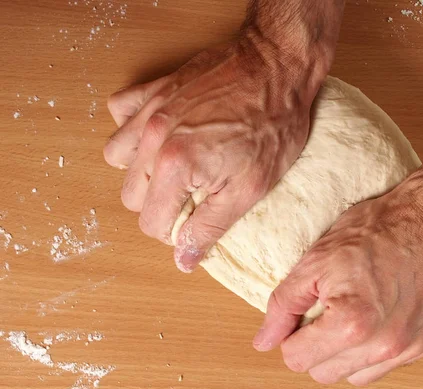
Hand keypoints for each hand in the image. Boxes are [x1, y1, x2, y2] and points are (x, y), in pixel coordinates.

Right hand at [104, 39, 319, 271]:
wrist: (277, 68)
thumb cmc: (273, 125)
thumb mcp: (250, 189)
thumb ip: (209, 227)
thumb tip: (182, 260)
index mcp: (176, 168)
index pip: (151, 223)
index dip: (175, 231)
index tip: (195, 221)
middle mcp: (153, 139)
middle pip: (131, 195)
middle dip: (159, 204)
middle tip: (192, 196)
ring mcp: (149, 111)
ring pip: (117, 157)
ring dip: (141, 170)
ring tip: (175, 168)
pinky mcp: (154, 90)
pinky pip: (120, 112)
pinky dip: (132, 128)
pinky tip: (161, 135)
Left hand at [252, 186, 422, 384]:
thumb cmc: (376, 230)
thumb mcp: (316, 259)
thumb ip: (284, 305)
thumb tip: (264, 342)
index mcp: (351, 324)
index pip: (296, 359)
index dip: (292, 336)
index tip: (304, 314)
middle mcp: (384, 345)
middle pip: (324, 374)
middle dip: (316, 348)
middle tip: (327, 311)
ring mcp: (410, 349)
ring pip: (356, 377)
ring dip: (346, 355)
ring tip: (355, 316)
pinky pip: (388, 366)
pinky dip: (376, 349)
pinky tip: (380, 317)